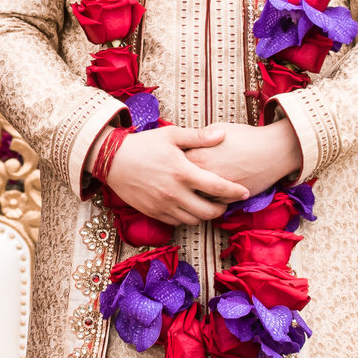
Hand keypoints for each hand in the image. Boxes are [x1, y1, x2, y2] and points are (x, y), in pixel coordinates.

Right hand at [103, 126, 247, 225]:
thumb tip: (222, 134)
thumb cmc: (144, 144)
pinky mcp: (153, 212)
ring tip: (208, 205)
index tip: (245, 192)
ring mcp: (163, 205)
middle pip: (209, 212)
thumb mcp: (171, 135)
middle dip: (222, 209)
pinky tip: (189, 207)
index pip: (218, 187)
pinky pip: (176, 222)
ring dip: (204, 215)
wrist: (112, 160)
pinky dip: (187, 217)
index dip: (235, 192)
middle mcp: (174, 192)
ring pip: (193, 220)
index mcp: (183, 172)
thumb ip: (199, 137)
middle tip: (225, 202)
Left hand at [181, 119, 303, 197]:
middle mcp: (202, 175)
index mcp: (197, 155)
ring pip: (192, 198)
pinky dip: (205, 203)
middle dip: (175, 182)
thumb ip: (199, 138)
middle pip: (178, 184)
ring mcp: (214, 190)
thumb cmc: (246, 137)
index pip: (172, 163)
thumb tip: (187, 143)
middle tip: (173, 179)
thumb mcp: (218, 129)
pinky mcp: (226, 200)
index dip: (170, 162)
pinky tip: (204, 197)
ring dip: (188, 196)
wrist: (273, 151)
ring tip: (186, 191)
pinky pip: (209, 206)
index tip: (169, 162)